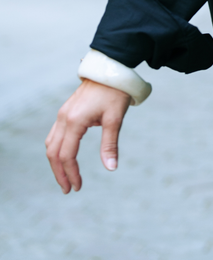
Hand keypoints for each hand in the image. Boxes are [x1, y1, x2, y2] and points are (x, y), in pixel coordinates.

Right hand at [45, 79, 130, 193]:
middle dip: (59, 173)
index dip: (71, 174)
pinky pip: (54, 134)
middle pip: (53, 153)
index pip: (67, 155)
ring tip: (65, 177)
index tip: (78, 187)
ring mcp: (62, 113)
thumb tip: (111, 168)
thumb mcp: (115, 119)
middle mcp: (64, 118)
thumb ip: (110, 145)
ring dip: (56, 163)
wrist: (110, 69)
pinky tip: (64, 157)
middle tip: (69, 189)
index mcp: (75, 121)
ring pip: (50, 144)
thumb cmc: (114, 93)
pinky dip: (56, 150)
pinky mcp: (65, 111)